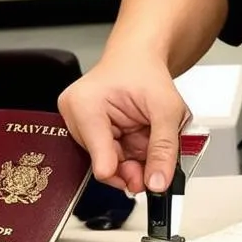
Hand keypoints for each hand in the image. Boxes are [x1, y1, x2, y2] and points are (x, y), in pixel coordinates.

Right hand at [58, 55, 189, 194]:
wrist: (138, 58)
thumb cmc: (145, 71)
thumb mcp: (166, 108)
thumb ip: (164, 147)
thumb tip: (158, 183)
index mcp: (85, 105)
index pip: (99, 158)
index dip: (125, 174)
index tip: (147, 182)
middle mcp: (75, 116)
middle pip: (104, 164)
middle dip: (134, 167)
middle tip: (157, 168)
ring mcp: (80, 126)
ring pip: (110, 163)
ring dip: (134, 160)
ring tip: (149, 140)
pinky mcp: (88, 133)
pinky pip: (111, 155)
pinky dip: (130, 154)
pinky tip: (139, 140)